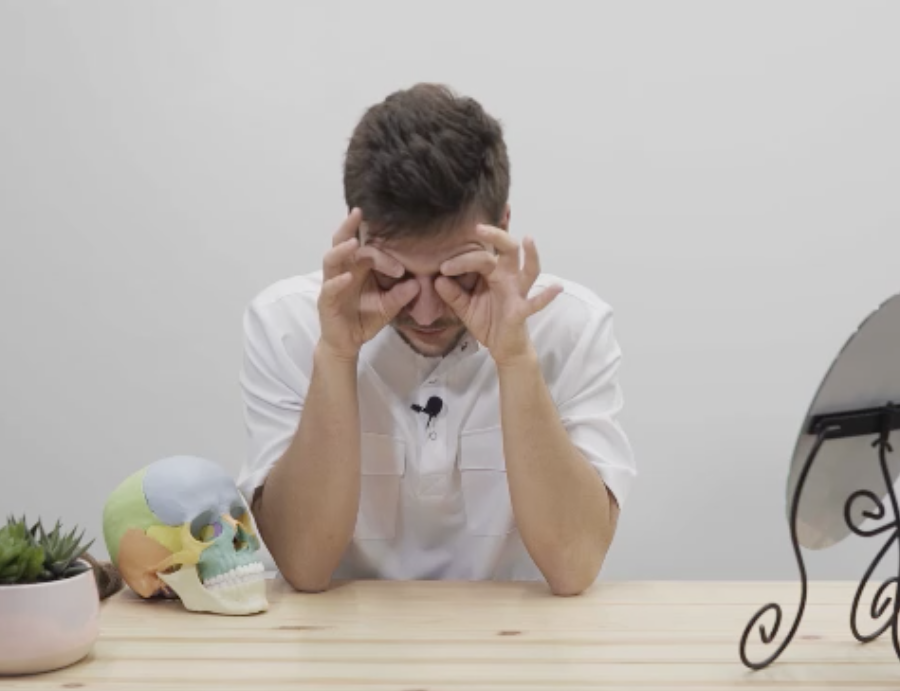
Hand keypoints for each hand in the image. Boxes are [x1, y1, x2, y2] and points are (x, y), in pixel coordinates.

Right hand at [317, 209, 419, 359]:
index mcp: (358, 268)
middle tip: (358, 212)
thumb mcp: (388, 307)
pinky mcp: (326, 301)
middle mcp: (343, 271)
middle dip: (348, 226)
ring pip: (331, 260)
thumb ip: (401, 296)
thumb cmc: (365, 319)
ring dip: (341, 249)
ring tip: (353, 242)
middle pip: (341, 242)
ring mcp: (332, 284)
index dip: (384, 254)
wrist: (348, 343)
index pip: (368, 249)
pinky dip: (338, 282)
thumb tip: (418, 284)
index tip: (403, 267)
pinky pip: (329, 288)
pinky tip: (348, 278)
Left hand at [435, 224, 561, 365]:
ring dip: (531, 254)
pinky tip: (557, 287)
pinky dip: (546, 295)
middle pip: (507, 249)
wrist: (502, 347)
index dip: (461, 259)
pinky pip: (536, 302)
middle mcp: (508, 276)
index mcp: (493, 272)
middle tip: (478, 228)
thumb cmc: (487, 321)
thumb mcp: (464, 308)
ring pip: (529, 269)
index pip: (479, 256)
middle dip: (496, 235)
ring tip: (529, 239)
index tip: (443, 268)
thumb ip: (452, 294)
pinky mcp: (523, 309)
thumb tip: (437, 280)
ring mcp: (519, 291)